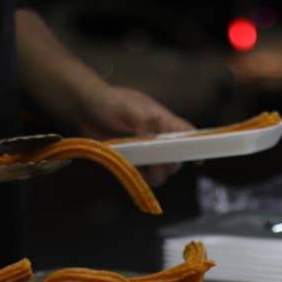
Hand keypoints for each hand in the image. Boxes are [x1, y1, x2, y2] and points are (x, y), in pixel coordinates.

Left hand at [76, 85, 191, 186]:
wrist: (84, 108)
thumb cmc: (111, 102)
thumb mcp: (133, 110)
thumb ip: (149, 125)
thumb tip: (163, 141)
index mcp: (163, 121)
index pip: (186, 133)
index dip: (195, 145)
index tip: (197, 160)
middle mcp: (157, 136)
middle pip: (177, 157)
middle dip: (171, 164)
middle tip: (158, 164)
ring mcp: (144, 149)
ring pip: (162, 169)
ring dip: (158, 174)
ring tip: (147, 171)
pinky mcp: (131, 160)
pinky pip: (144, 175)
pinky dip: (143, 179)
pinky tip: (137, 174)